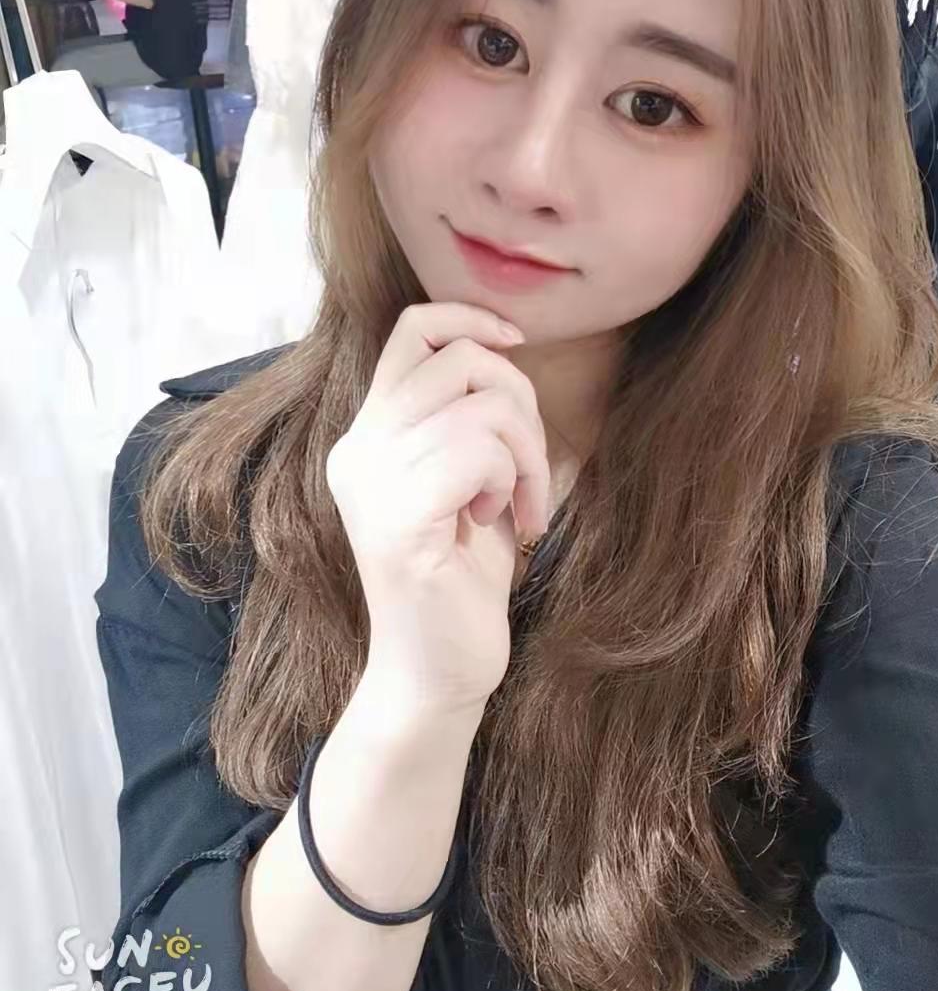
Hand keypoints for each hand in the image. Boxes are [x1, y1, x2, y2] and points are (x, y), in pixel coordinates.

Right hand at [327, 303, 550, 716]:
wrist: (439, 672)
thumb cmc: (461, 578)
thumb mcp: (465, 480)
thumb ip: (465, 417)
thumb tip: (501, 346)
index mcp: (368, 435)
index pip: (412, 331)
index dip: (470, 318)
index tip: (516, 341)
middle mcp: (358, 449)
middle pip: (461, 360)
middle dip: (521, 404)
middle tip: (527, 470)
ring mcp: (371, 482)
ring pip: (482, 408)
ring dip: (525, 455)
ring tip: (517, 505)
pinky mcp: (397, 517)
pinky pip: (479, 452)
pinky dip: (511, 482)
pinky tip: (500, 525)